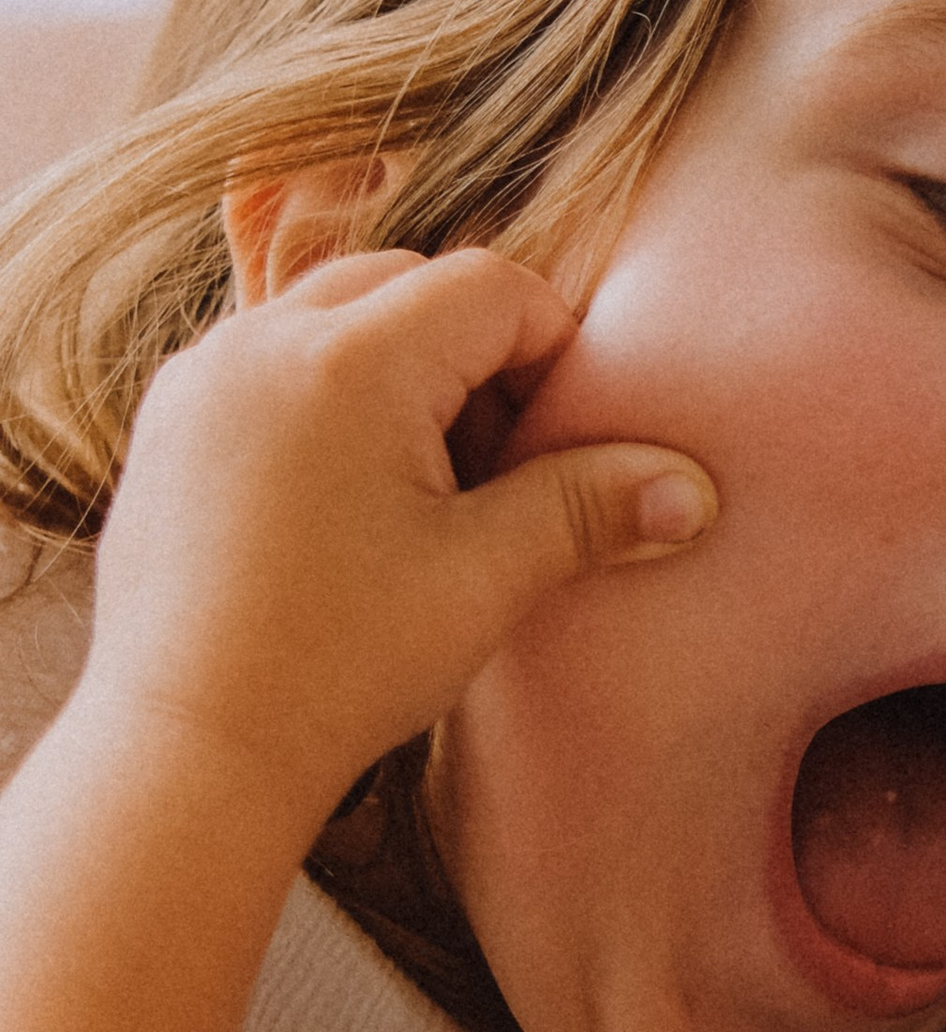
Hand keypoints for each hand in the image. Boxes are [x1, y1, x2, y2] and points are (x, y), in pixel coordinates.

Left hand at [87, 250, 715, 839]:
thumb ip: (589, 507)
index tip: (558, 442)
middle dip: (471, 350)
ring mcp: (201, 378)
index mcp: (351, 362)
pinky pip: (267, 361)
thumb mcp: (485, 580)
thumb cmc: (338, 666)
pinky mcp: (167, 423)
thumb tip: (692, 489)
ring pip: (331, 314)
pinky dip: (323, 396)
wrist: (184, 749)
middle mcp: (262, 341)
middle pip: (407, 283)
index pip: (491, 288)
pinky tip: (342, 504)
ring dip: (396, 368)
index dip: (552, 348)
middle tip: (495, 464)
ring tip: (420, 487)